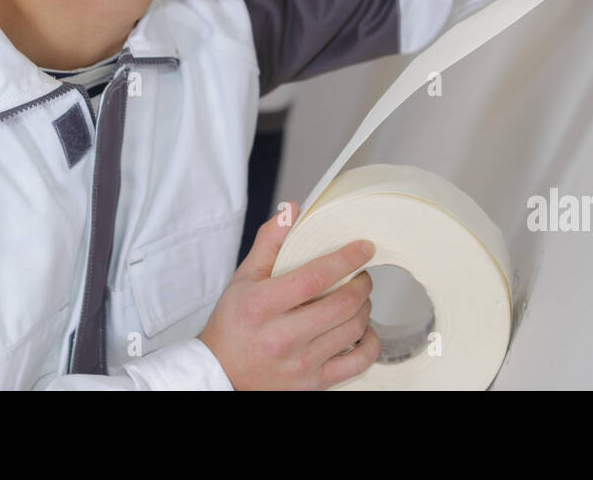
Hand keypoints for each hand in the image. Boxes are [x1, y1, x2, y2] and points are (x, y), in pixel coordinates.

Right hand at [198, 201, 380, 389]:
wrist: (222, 373)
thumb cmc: (234, 323)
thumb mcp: (244, 277)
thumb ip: (270, 241)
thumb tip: (292, 209)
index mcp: (263, 305)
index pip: (315, 277)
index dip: (346, 259)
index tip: (365, 248)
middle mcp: (282, 337)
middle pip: (342, 304)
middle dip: (361, 283)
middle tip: (360, 274)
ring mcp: (300, 364)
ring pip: (354, 330)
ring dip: (365, 307)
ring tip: (358, 298)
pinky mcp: (313, 384)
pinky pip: (358, 363)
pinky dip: (370, 343)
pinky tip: (363, 330)